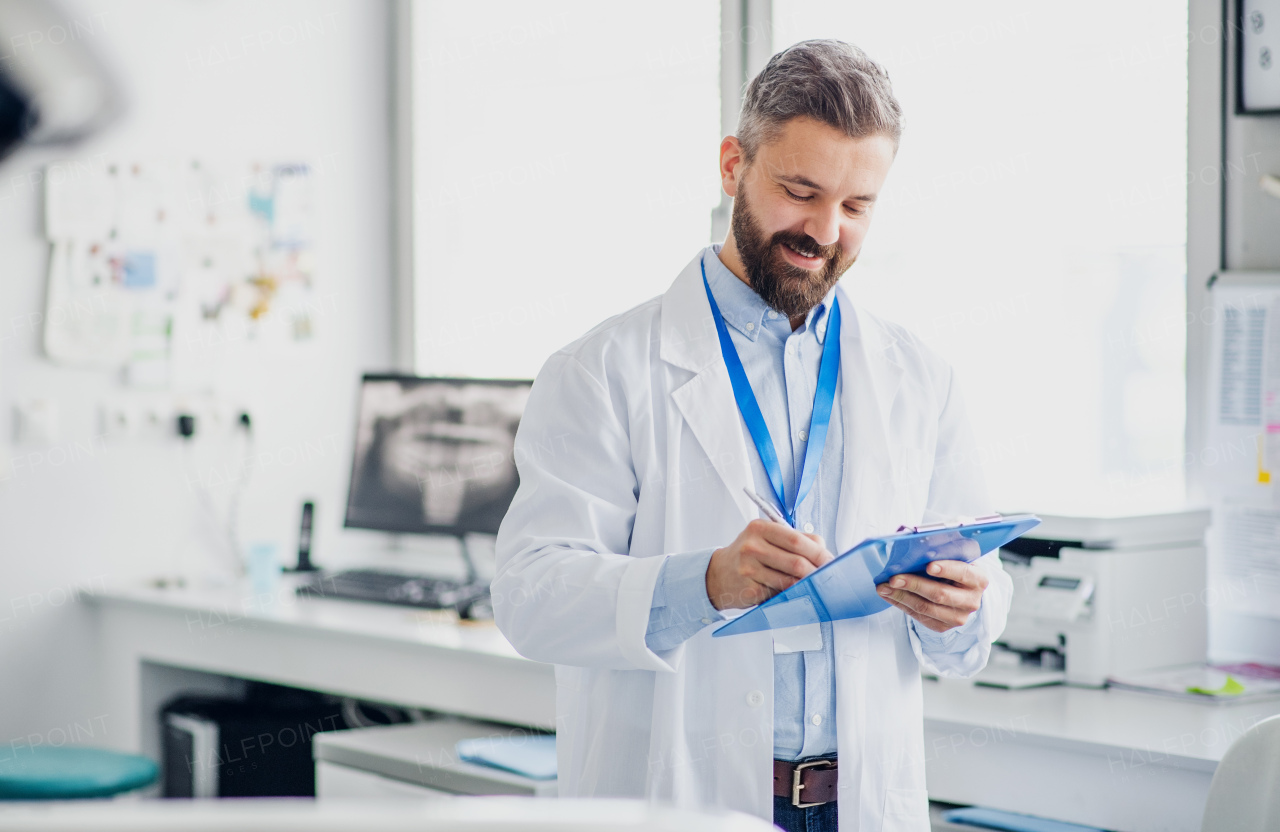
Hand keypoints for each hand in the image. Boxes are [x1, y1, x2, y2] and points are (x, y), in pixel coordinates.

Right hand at [706, 520, 832, 610]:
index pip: (797, 540)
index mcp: (760, 528)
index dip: (818, 552)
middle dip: (817, 572)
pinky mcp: (749, 589)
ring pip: (790, 581)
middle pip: (796, 562)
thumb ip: (795, 539)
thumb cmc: (748, 555)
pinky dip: (791, 595)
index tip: (830, 561)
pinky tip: (794, 594)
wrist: (718, 574)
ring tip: (813, 585)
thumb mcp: (766, 537)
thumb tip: (824, 551)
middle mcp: (752, 546)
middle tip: (827, 577)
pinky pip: (779, 595)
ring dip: (806, 586)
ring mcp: (749, 569)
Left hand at [876, 541, 986, 632]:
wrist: (959, 590)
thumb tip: (919, 540)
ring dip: (901, 596)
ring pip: (926, 608)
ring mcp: (958, 617)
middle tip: (894, 577)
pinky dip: (901, 604)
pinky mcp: (943, 626)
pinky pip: (918, 616)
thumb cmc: (953, 567)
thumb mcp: (955, 556)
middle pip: (940, 594)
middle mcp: (971, 601)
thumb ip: (944, 549)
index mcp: (978, 579)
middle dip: (914, 584)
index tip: (928, 565)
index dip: (946, 569)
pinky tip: (888, 594)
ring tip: (883, 586)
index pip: (963, 573)